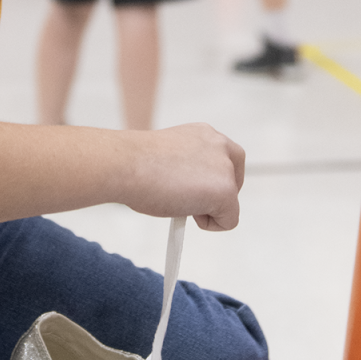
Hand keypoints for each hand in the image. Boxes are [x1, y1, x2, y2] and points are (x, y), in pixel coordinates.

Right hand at [122, 123, 244, 231]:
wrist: (125, 165)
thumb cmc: (134, 163)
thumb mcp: (169, 156)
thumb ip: (187, 166)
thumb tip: (188, 189)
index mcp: (204, 134)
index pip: (225, 159)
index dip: (210, 179)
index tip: (193, 188)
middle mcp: (220, 146)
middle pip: (235, 179)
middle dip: (217, 195)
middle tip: (189, 201)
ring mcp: (225, 169)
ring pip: (229, 202)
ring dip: (207, 209)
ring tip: (176, 201)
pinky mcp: (226, 192)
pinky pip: (228, 221)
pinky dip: (209, 225)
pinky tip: (182, 210)